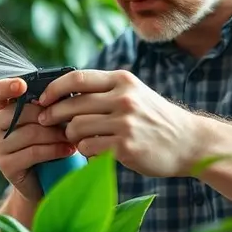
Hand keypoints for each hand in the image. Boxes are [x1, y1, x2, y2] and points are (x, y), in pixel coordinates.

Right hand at [0, 77, 76, 200]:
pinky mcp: (5, 165)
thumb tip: (63, 93)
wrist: (41, 182)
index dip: (8, 85)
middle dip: (50, 116)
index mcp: (1, 109)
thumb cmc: (46, 144)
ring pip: (30, 132)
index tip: (23, 86)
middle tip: (71, 120)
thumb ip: (47, 106)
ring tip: (73, 137)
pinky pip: (33, 152)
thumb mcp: (46, 122)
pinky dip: (55, 150)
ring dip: (56, 135)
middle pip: (21, 112)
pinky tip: (68, 150)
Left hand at [37, 69, 199, 177]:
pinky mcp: (125, 147)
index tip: (43, 99)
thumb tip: (63, 92)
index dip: (53, 89)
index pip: (77, 78)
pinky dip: (85, 152)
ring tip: (77, 139)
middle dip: (53, 115)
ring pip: (76, 128)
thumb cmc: (155, 119)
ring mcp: (125, 123)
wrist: (189, 142)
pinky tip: (93, 152)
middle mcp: (124, 99)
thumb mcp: (134, 93)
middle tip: (46, 122)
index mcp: (123, 81)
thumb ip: (104, 90)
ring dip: (70, 136)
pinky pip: (88, 148)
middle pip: (72, 105)